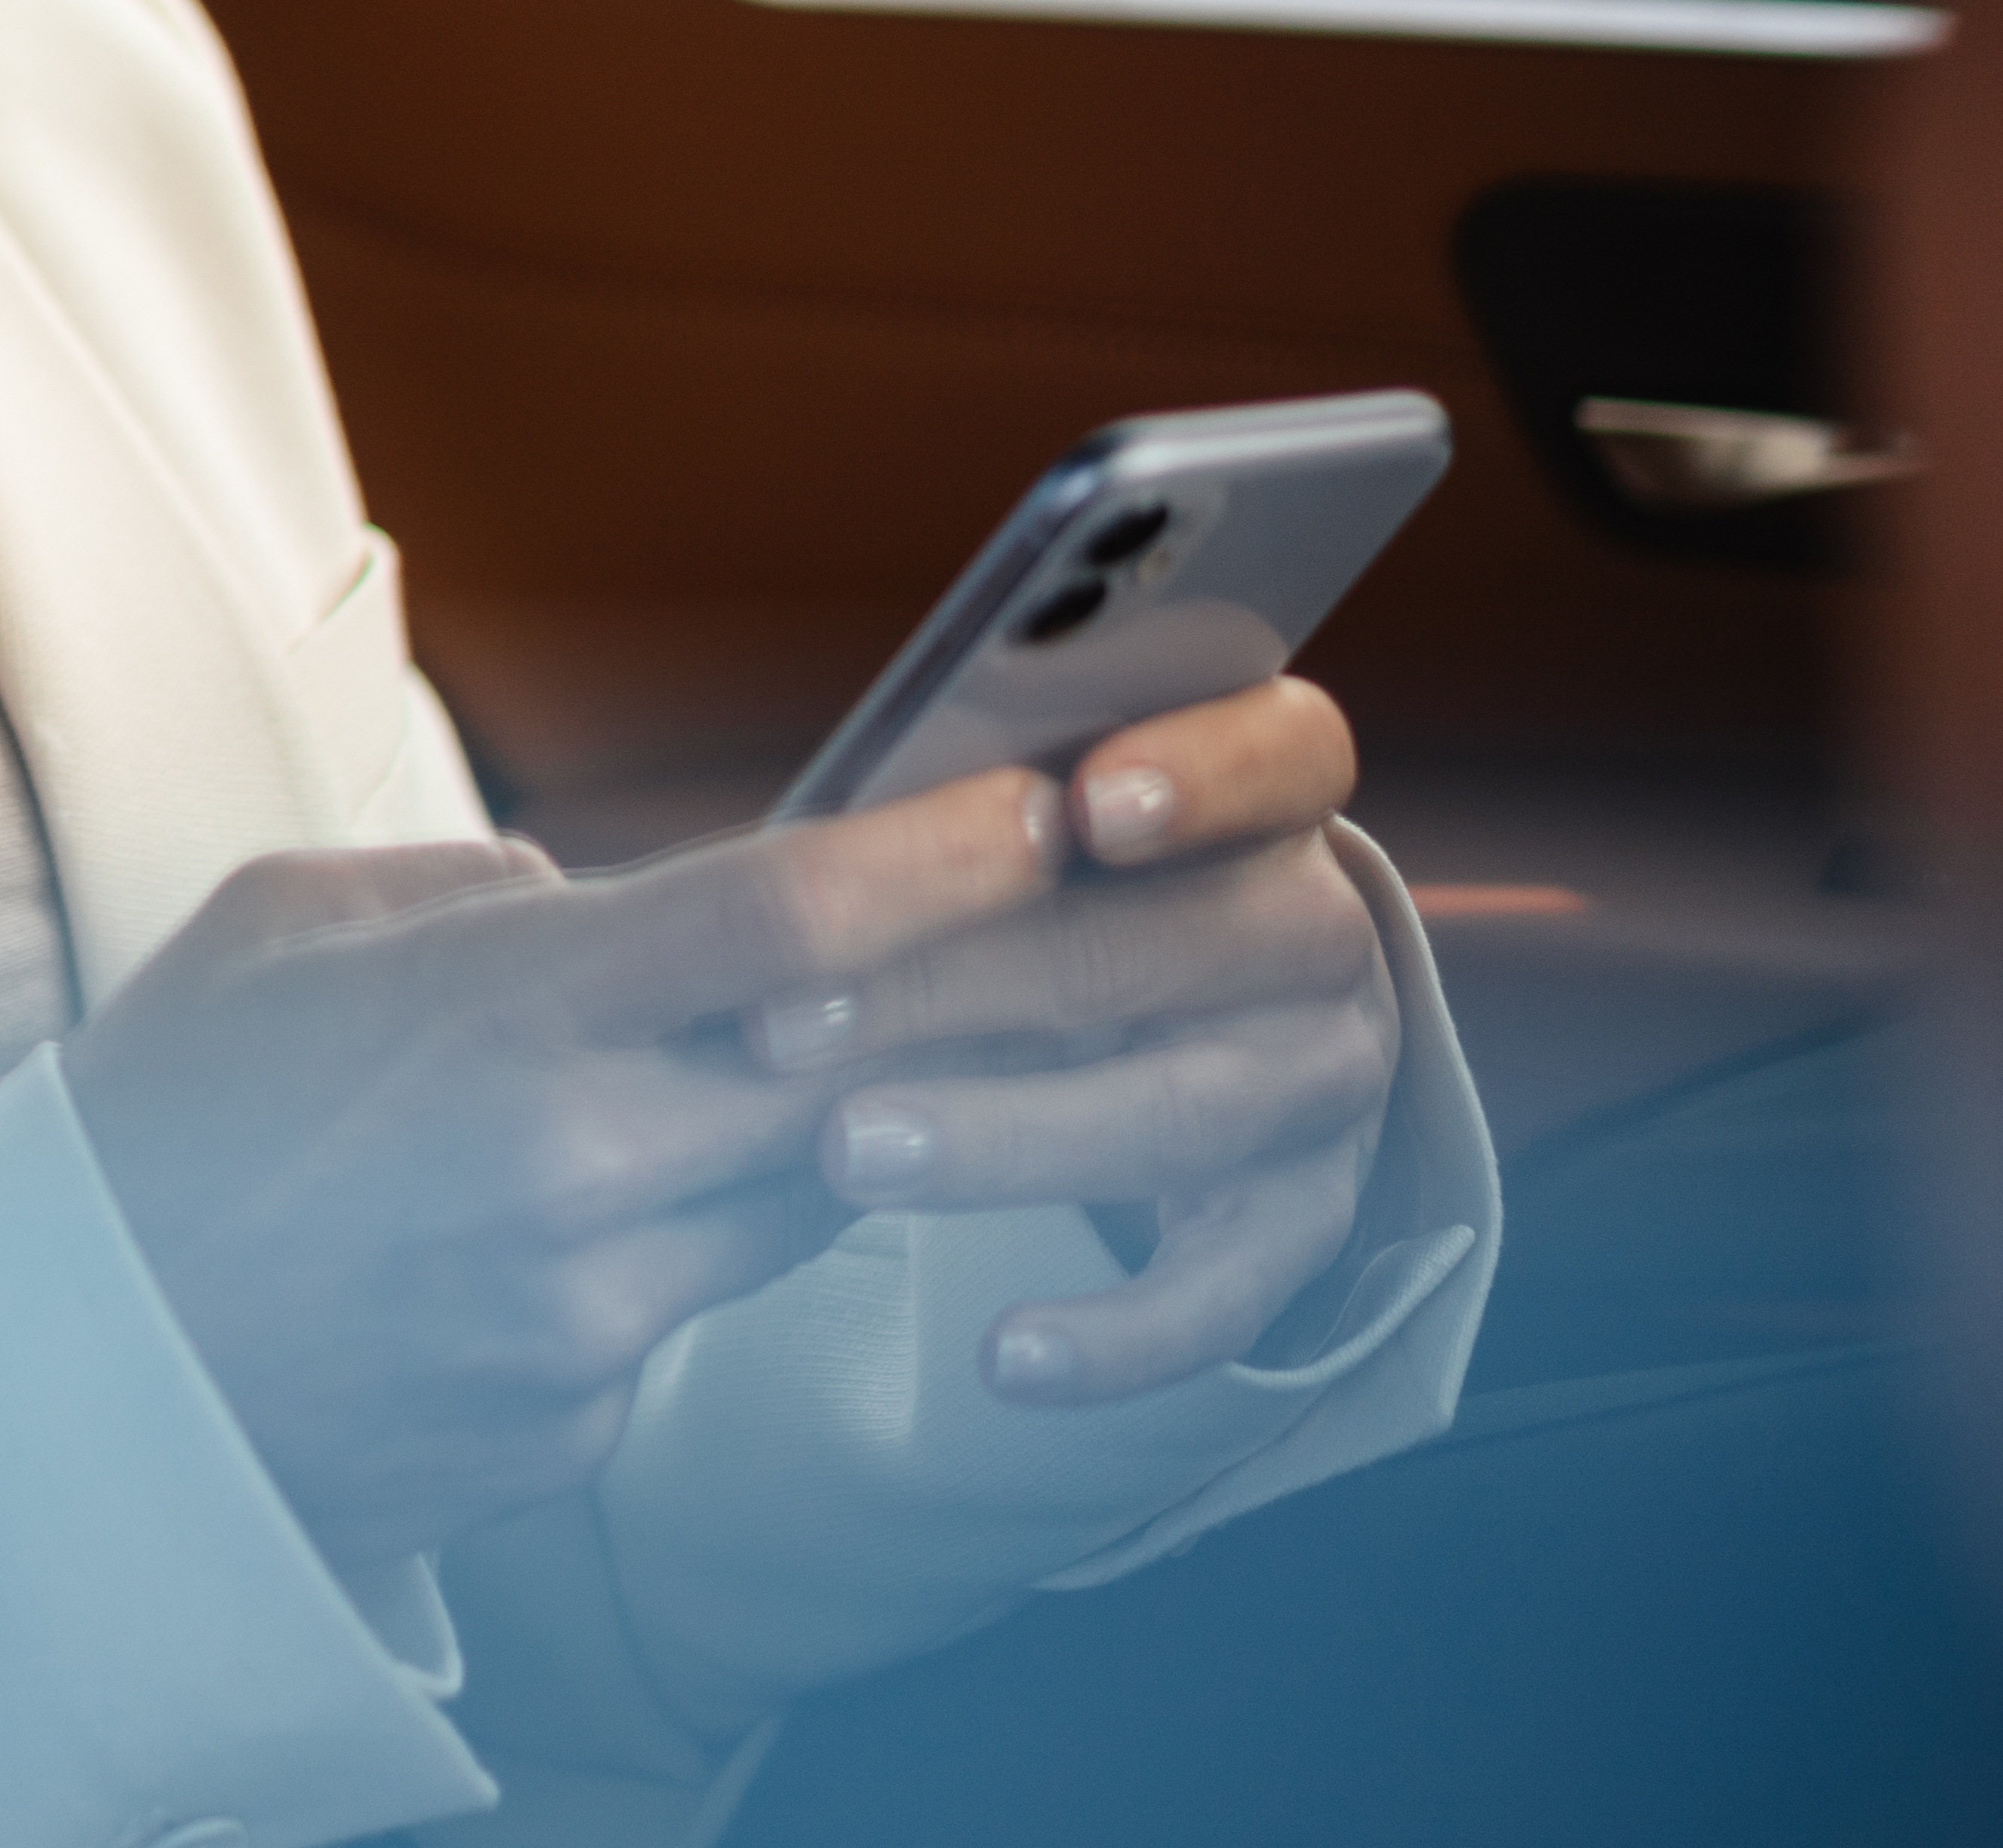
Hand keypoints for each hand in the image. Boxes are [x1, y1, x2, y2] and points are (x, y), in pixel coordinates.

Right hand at [58, 766, 1070, 1565]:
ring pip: (795, 1202)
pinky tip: (514, 1243)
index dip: (947, 860)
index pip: (795, 919)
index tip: (1043, 815)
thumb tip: (602, 897)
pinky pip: (680, 1314)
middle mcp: (575, 1171)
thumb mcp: (278, 925)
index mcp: (500, 1013)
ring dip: (781, 1134)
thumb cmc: (155, 1124)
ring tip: (664, 1089)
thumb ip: (466, 888)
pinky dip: (648, 1256)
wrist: (60, 1381)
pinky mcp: (579, 1429)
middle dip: (927, 1005)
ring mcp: (588, 1318)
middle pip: (859, 1073)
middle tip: (973, 946)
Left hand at [741, 676, 1399, 1406]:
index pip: (1284, 751)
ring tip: (846, 1154)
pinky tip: (1006, 1357)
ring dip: (1008, 1139)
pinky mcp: (1304, 1213)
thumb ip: (956, 810)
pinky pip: (1229, 1288)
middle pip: (1182, 942)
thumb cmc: (1030, 884)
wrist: (1154, 1010)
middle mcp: (1318, 928)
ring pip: (1188, 1111)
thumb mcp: (1008, 825)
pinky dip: (1121, 1333)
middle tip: (785, 1023)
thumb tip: (805, 844)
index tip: (1079, 806)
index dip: (1198, 775)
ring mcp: (1323, 1076)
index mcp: (1263, 792)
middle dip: (970, 980)